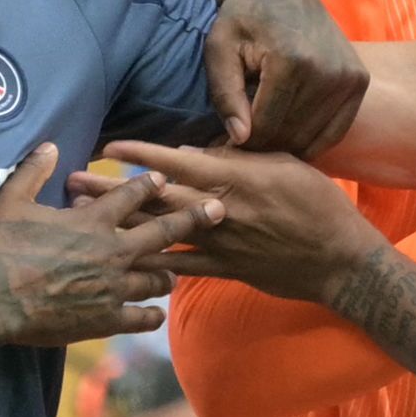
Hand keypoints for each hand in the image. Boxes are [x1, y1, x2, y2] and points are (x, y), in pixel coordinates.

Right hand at [0, 143, 222, 347]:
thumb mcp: (11, 202)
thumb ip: (34, 171)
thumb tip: (49, 144)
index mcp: (92, 222)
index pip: (131, 196)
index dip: (150, 184)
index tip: (165, 177)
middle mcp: (111, 252)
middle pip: (162, 232)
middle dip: (193, 218)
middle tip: (220, 210)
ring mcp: (112, 288)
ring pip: (156, 278)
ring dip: (168, 273)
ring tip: (177, 272)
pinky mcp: (104, 319)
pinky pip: (139, 318)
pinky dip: (150, 316)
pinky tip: (157, 315)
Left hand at [92, 141, 387, 304]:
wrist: (342, 260)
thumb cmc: (320, 204)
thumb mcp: (284, 166)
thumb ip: (238, 159)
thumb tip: (196, 151)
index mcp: (235, 179)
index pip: (178, 162)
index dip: (141, 154)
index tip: (109, 146)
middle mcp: (221, 211)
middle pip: (156, 197)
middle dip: (112, 189)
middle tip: (73, 182)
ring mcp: (221, 244)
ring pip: (160, 232)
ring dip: (120, 224)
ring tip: (85, 219)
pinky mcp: (226, 270)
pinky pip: (182, 268)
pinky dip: (153, 266)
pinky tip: (124, 264)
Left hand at [199, 0, 368, 155]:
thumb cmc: (240, 17)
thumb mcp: (218, 46)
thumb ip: (225, 94)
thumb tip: (240, 138)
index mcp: (291, 59)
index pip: (265, 126)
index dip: (241, 139)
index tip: (227, 137)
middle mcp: (327, 69)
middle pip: (290, 134)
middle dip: (262, 142)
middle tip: (244, 132)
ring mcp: (349, 76)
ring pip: (311, 138)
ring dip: (285, 140)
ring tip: (264, 123)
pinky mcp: (359, 80)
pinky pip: (336, 131)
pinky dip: (312, 138)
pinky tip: (291, 127)